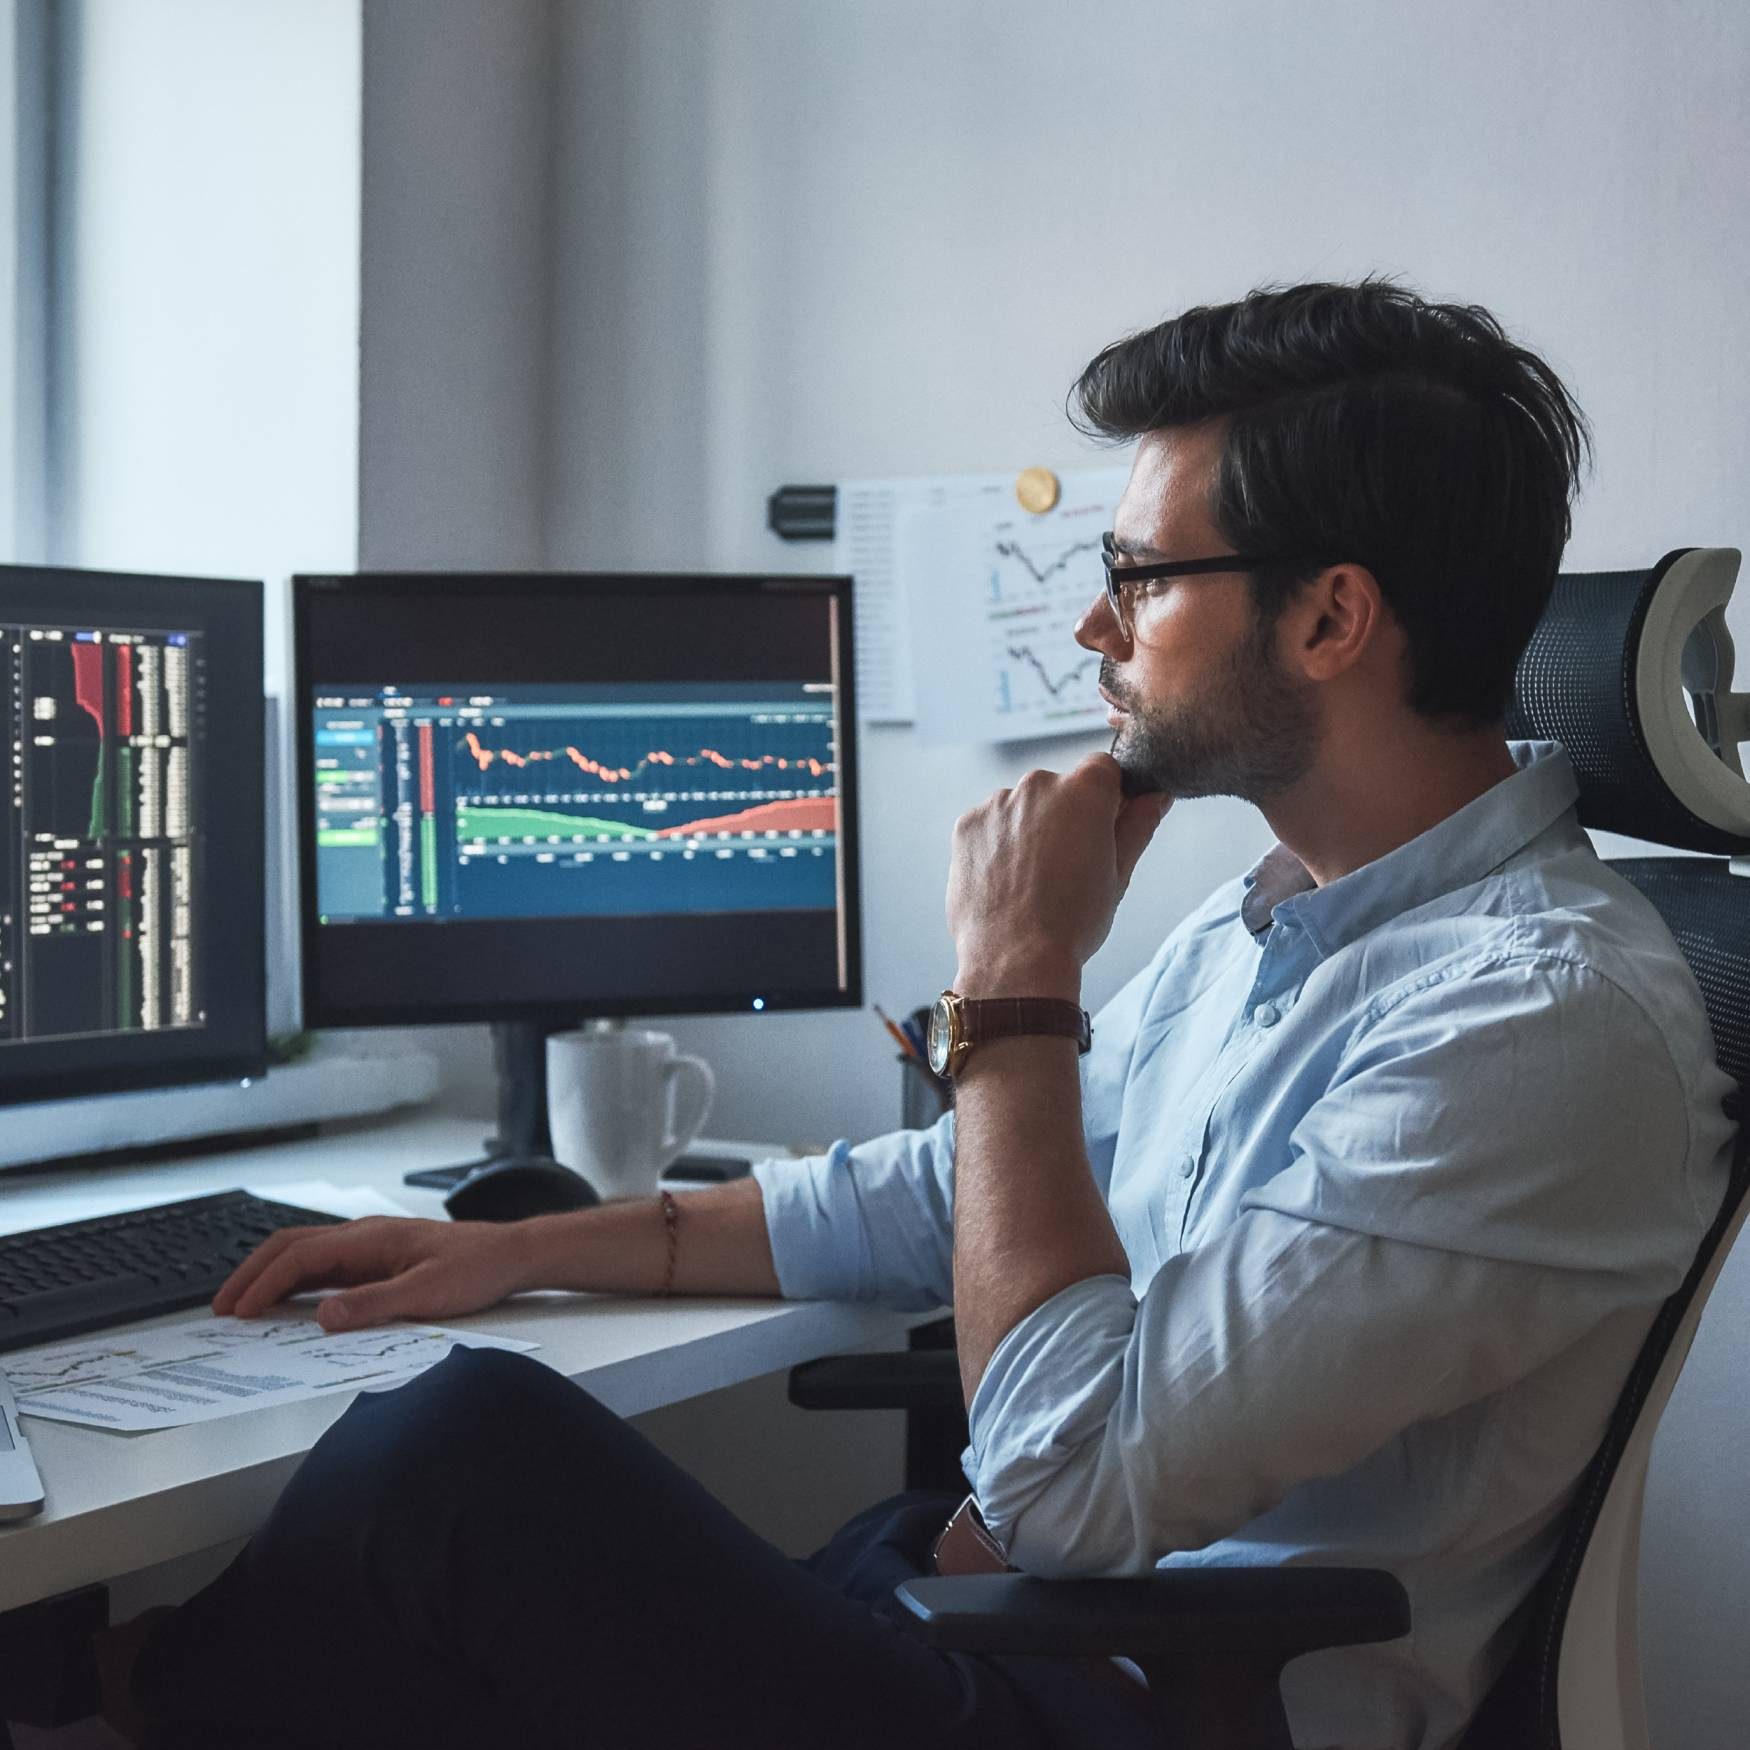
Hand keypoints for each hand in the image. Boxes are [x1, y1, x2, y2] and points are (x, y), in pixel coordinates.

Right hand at [211, 1215, 530, 1331]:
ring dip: (271, 1276)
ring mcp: (370, 1245)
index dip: (263, 1283)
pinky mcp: (379, 1258)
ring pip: (305, 1253)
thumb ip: (374, 1305)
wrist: (511, 1254)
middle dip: (252, 1274)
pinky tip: (288, 1303)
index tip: (237, 1310)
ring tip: (243, 1306)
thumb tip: (323, 1317)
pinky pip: (325, 1266)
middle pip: (291, 1246)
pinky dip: (296, 1281)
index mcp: (370, 1237)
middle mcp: (364, 1235)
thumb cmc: (477, 1268)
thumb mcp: (427, 1294)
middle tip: (222, 1307)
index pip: (300, 1256)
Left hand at [947, 752, 1171, 993]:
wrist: (1014, 960)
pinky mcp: (967, 825)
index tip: (1104, 829)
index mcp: (1084, 791)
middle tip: (1067, 867)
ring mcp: (997, 803)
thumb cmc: (1073, 921)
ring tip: (1033, 881)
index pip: (1103, 769)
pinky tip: (1007, 880)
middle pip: (1059, 788)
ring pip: (1022, 807)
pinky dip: (999, 844)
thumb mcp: (1119, 874)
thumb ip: (1138, 825)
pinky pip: (991, 824)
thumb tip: (1156, 796)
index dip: (1108, 798)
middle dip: (1066, 816)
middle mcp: (1037, 785)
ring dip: (1030, 829)